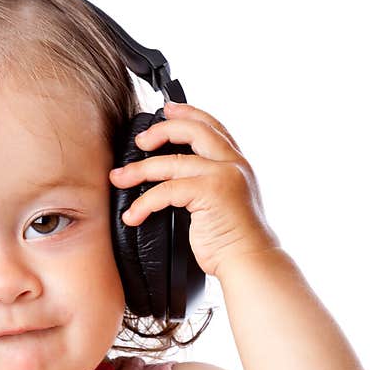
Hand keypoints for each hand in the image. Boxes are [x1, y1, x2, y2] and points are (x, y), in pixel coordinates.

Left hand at [109, 101, 279, 280]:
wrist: (250, 261)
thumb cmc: (233, 241)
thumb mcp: (223, 203)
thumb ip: (207, 184)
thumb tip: (176, 181)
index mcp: (237, 164)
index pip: (212, 126)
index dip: (188, 112)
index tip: (166, 109)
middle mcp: (233, 164)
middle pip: (194, 130)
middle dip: (162, 130)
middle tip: (140, 141)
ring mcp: (223, 176)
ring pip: (173, 161)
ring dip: (140, 169)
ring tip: (120, 177)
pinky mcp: (211, 193)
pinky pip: (167, 190)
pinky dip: (144, 202)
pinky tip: (133, 215)